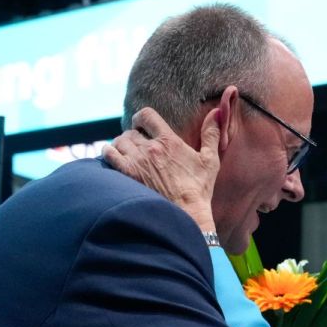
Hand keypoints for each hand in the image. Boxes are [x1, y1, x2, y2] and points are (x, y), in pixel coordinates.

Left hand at [102, 106, 220, 231]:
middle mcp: (150, 148)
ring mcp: (137, 161)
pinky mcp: (127, 175)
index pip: (147, 115)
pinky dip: (108, 153)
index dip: (141, 118)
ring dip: (121, 145)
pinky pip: (108, 154)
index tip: (142, 124)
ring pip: (119, 141)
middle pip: (131, 131)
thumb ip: (211, 134)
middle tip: (137, 147)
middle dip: (133, 137)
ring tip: (127, 154)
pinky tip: (114, 158)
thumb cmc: (199, 190)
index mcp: (169, 141)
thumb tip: (217, 111)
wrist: (186, 214)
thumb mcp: (210, 160)